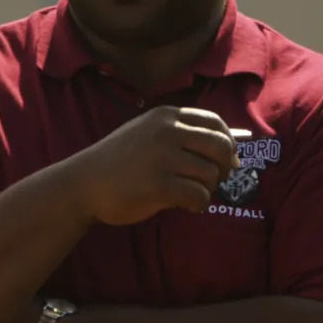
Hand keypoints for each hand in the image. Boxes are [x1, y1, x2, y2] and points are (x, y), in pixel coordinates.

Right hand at [68, 106, 236, 225]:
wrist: (84, 183)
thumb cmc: (119, 161)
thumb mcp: (148, 134)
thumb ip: (185, 135)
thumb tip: (238, 143)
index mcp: (166, 116)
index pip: (215, 122)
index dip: (228, 143)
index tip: (226, 160)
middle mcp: (167, 132)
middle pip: (220, 147)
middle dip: (225, 167)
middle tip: (215, 181)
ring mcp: (163, 158)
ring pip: (211, 174)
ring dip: (208, 189)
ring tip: (192, 194)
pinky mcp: (160, 186)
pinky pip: (199, 195)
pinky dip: (200, 204)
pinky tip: (188, 206)